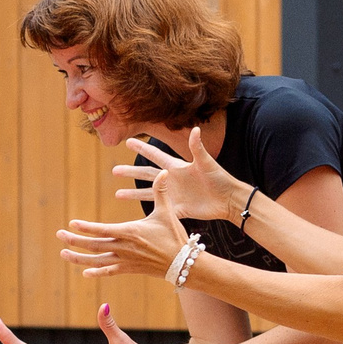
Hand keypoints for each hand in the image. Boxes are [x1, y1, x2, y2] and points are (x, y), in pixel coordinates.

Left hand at [59, 173, 189, 280]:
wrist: (184, 264)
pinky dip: (97, 272)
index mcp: (131, 232)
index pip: (102, 229)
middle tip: (58, 235)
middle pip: (94, 245)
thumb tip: (163, 173)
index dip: (86, 227)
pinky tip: (85, 272)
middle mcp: (125, 247)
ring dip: (79, 258)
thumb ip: (161, 192)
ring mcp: (126, 260)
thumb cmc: (175, 236)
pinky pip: (109, 271)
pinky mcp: (130, 269)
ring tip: (63, 253)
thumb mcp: (167, 212)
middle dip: (74, 241)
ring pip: (97, 260)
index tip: (71, 224)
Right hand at [113, 128, 245, 224]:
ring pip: (148, 193)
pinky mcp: (177, 208)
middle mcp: (172, 180)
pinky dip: (148, 211)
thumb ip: (197, 147)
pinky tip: (137, 214)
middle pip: (146, 174)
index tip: (128, 141)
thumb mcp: (207, 162)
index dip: (142, 148)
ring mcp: (173, 195)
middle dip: (130, 172)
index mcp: (177, 167)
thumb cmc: (220, 179)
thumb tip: (195, 129)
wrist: (229, 200)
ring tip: (117, 194)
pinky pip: (160, 209)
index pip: (155, 155)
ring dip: (133, 193)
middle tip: (114, 171)